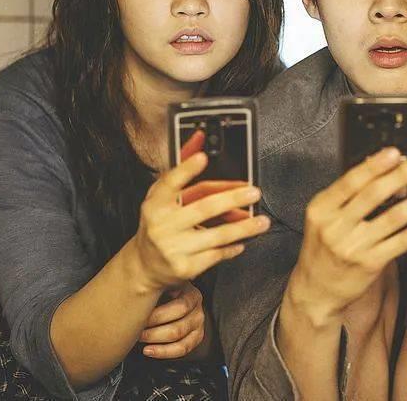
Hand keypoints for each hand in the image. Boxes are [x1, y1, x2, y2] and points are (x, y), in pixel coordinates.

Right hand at [130, 144, 270, 291]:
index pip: (170, 182)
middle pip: (203, 208)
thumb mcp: (162, 196)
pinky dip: (233, 247)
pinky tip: (243, 241)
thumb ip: (181, 168)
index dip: (186, 169)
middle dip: (233, 198)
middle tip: (254, 193)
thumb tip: (198, 138)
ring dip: (244, 227)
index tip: (203, 157)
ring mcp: (173, 248)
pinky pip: (217, 255)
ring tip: (261, 222)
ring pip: (217, 235)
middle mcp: (162, 225)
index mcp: (155, 204)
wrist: (145, 265)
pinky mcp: (186, 267)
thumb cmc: (159, 223)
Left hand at [140, 283, 205, 358]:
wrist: (172, 299)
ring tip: (140, 338)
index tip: (140, 318)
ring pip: (179, 339)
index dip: (158, 316)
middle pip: (178, 327)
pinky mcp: (196, 337)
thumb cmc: (162, 292)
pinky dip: (163, 352)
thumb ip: (154, 290)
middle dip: (153, 331)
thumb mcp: (161, 287)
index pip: (180, 308)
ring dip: (156, 340)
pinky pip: (182, 349)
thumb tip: (138, 295)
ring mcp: (198, 324)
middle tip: (137, 330)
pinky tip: (150, 350)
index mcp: (191, 294)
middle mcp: (198, 309)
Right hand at [284, 147, 406, 325]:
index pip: (350, 181)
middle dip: (403, 175)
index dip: (375, 165)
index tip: (395, 153)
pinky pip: (402, 241)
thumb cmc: (323, 248)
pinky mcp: (370, 263)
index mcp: (321, 209)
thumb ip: (347, 196)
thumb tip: (380, 168)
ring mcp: (353, 246)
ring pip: (394, 217)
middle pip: (374, 194)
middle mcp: (335, 227)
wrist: (316, 289)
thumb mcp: (324, 217)